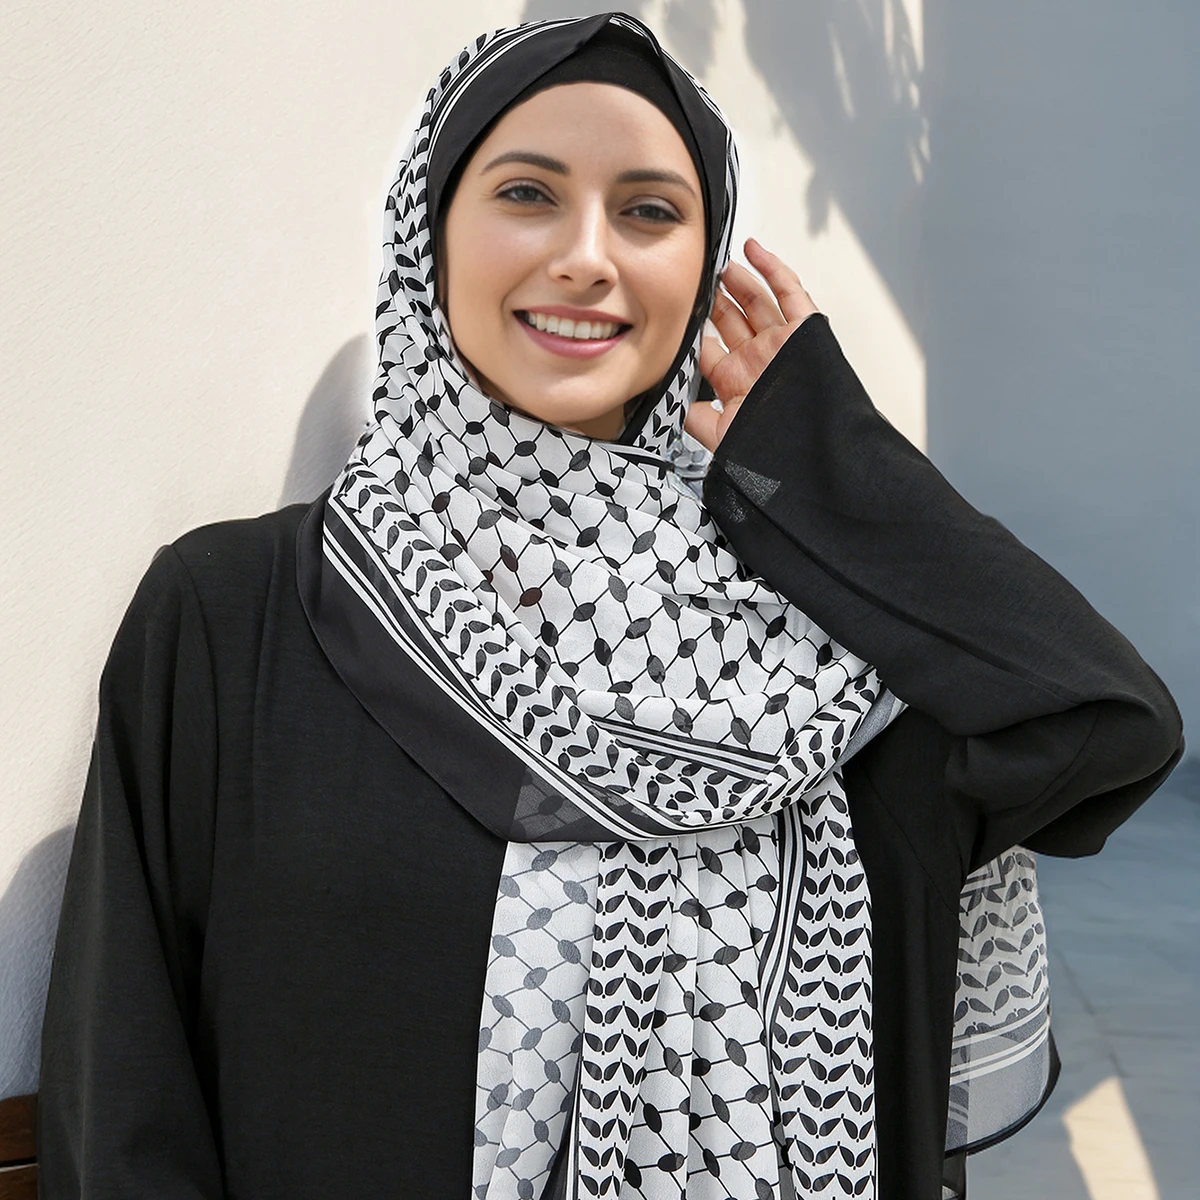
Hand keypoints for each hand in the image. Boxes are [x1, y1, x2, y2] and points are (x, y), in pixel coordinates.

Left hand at [684, 238, 818, 451]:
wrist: (814, 453)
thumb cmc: (774, 452)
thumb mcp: (723, 439)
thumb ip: (699, 421)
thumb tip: (678, 405)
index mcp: (737, 384)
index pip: (709, 349)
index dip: (693, 328)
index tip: (677, 309)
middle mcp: (758, 362)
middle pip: (732, 321)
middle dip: (716, 299)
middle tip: (699, 279)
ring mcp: (781, 344)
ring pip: (758, 303)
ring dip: (740, 281)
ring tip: (722, 264)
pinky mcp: (805, 331)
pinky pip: (790, 293)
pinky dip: (773, 269)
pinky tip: (754, 251)